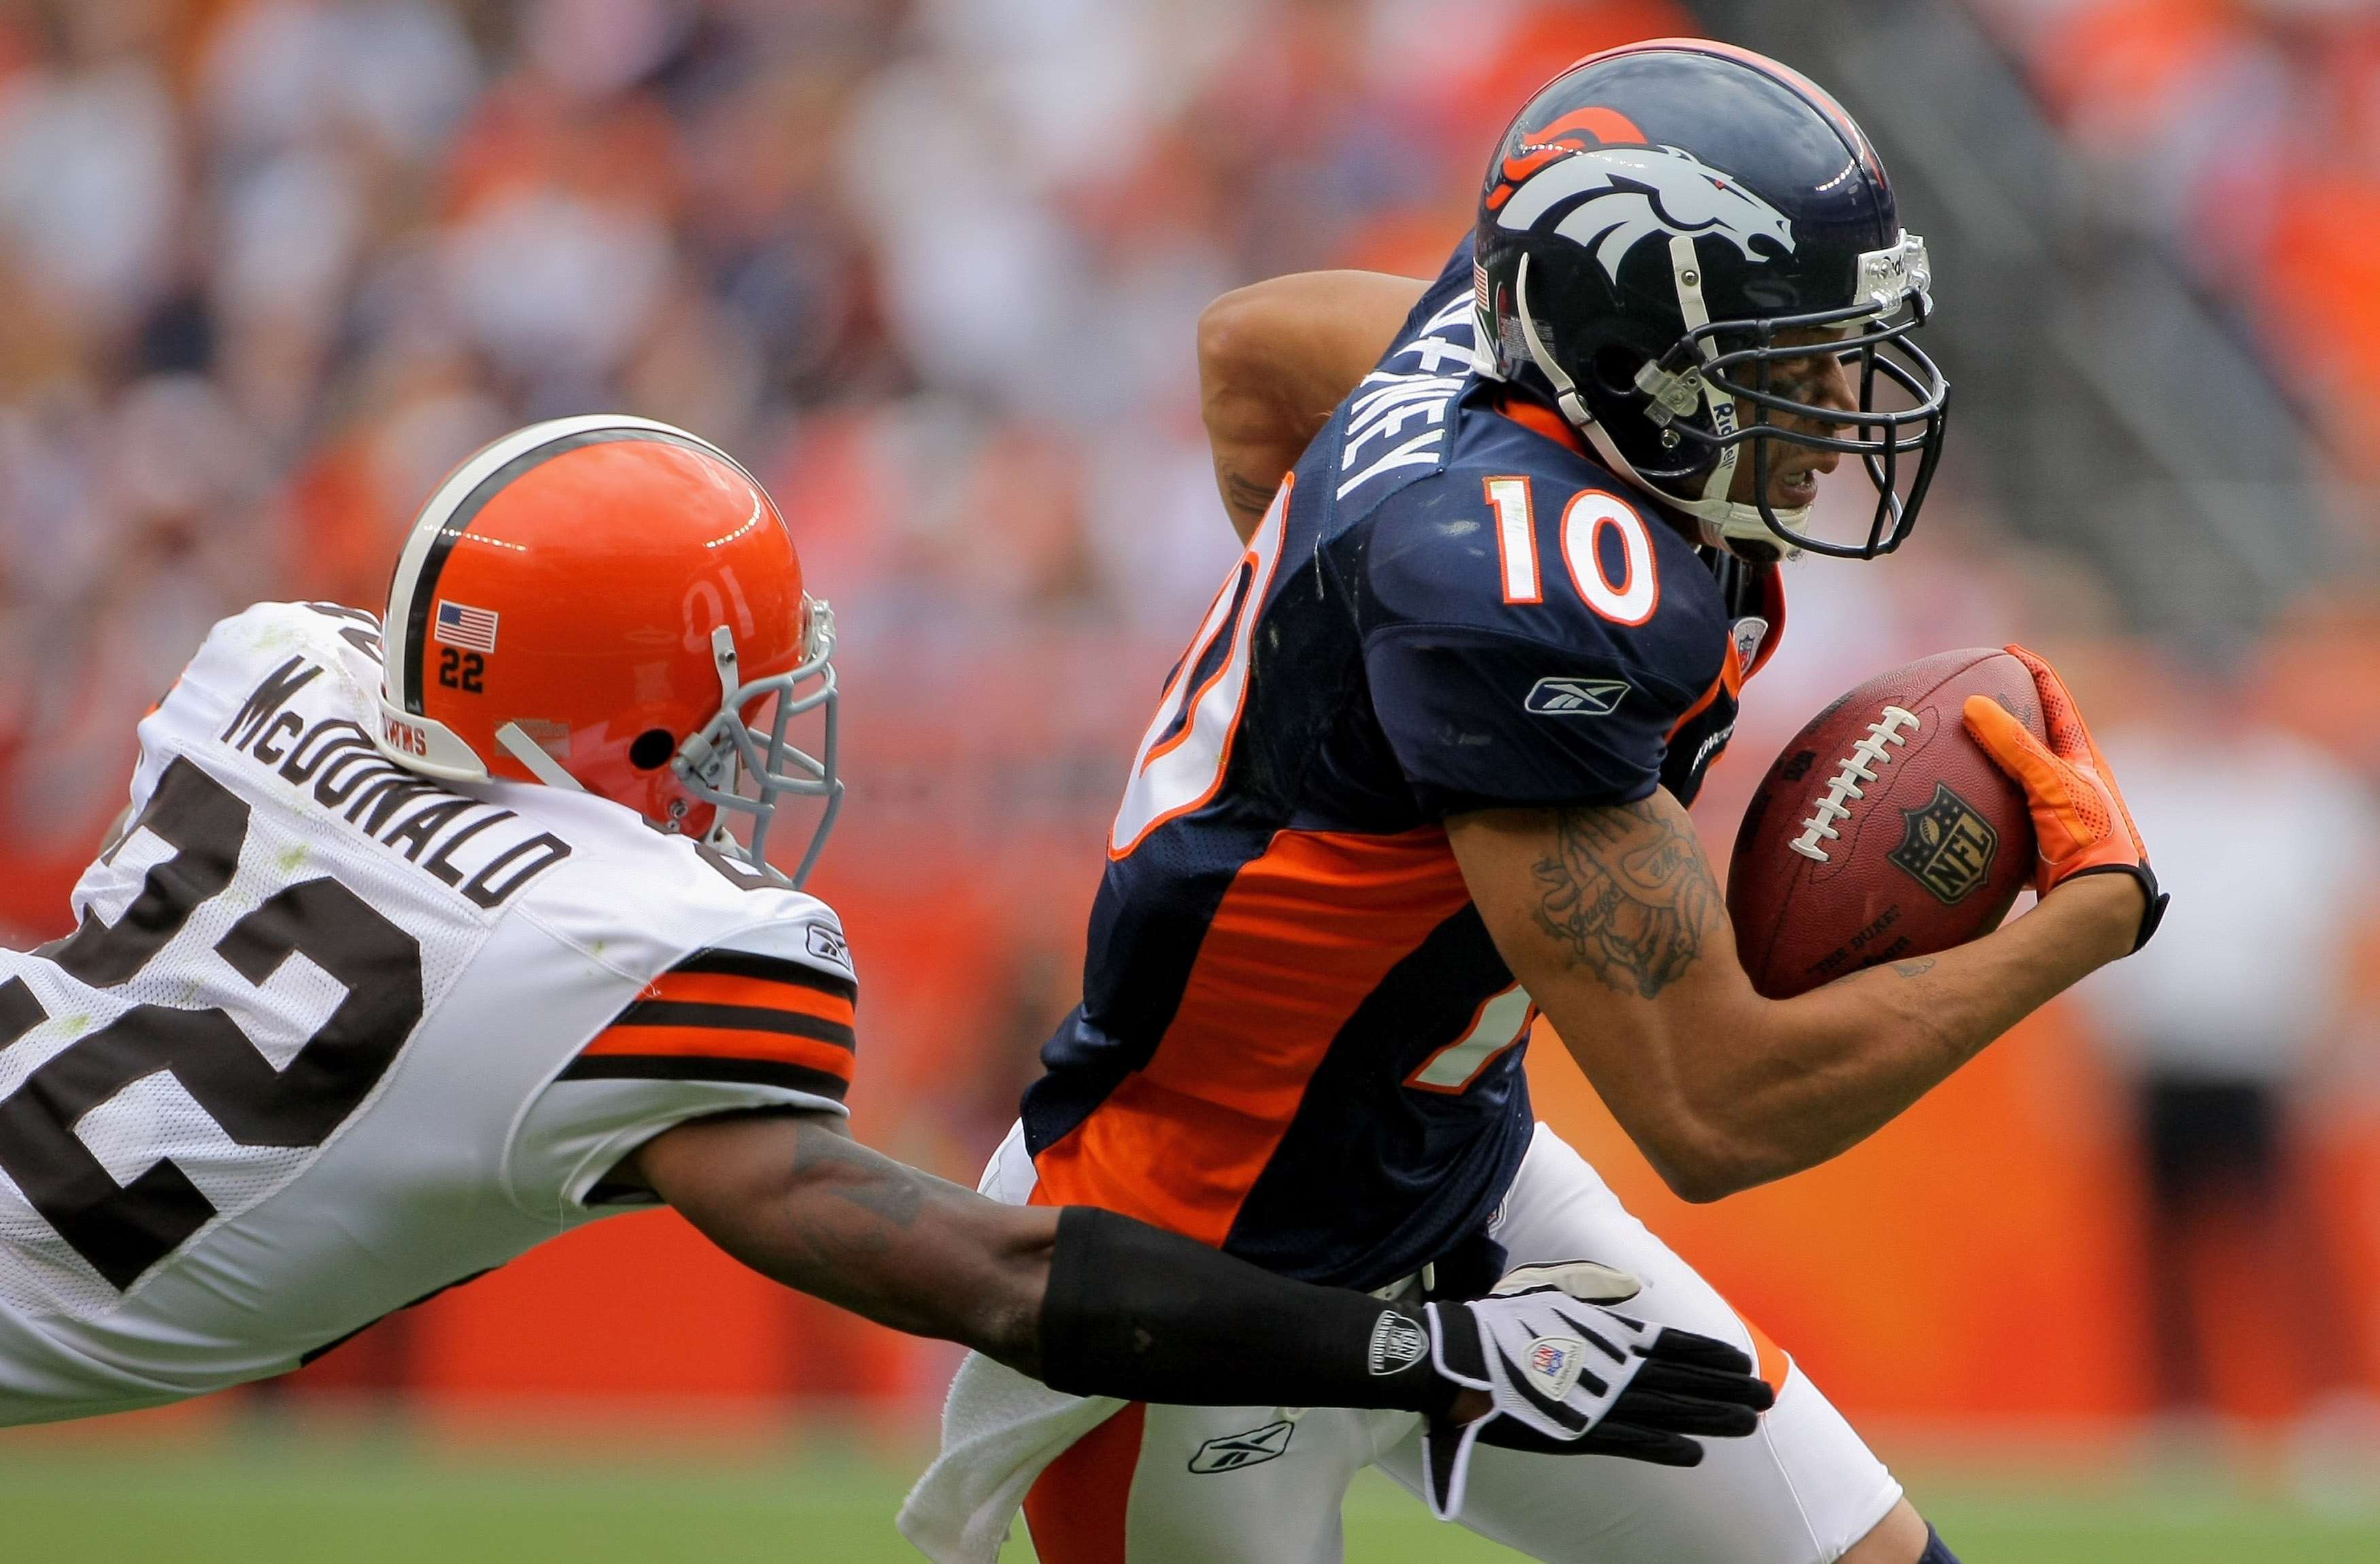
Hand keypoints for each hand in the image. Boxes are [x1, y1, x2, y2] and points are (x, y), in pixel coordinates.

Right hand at [1417, 1285, 1773, 1519]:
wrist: (1461, 1359)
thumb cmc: (1501, 1328)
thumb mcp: (1553, 1298)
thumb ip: (1592, 1300)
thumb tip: (1623, 1294)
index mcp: (1603, 1332)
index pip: (1669, 1343)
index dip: (1707, 1353)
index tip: (1741, 1360)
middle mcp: (1608, 1363)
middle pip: (1680, 1377)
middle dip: (1726, 1386)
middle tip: (1766, 1396)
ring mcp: (1597, 1398)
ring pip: (1667, 1408)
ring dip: (1710, 1414)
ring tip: (1749, 1421)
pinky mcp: (1579, 1430)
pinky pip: (1632, 1441)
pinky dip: (1665, 1446)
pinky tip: (1696, 1453)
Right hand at [1962, 644, 2166, 951]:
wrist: (2102, 900)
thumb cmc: (2088, 835)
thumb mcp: (2052, 782)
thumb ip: (2014, 745)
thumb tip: (1973, 705)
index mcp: (2082, 760)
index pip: (2059, 701)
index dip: (2036, 672)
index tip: (2008, 652)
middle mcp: (2074, 784)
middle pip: (2041, 739)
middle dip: (2014, 717)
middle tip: (1982, 696)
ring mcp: (2059, 816)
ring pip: (2022, 781)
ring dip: (1996, 767)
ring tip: (1962, 753)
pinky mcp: (2043, 847)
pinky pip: (2007, 822)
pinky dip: (1986, 813)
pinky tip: (1961, 815)